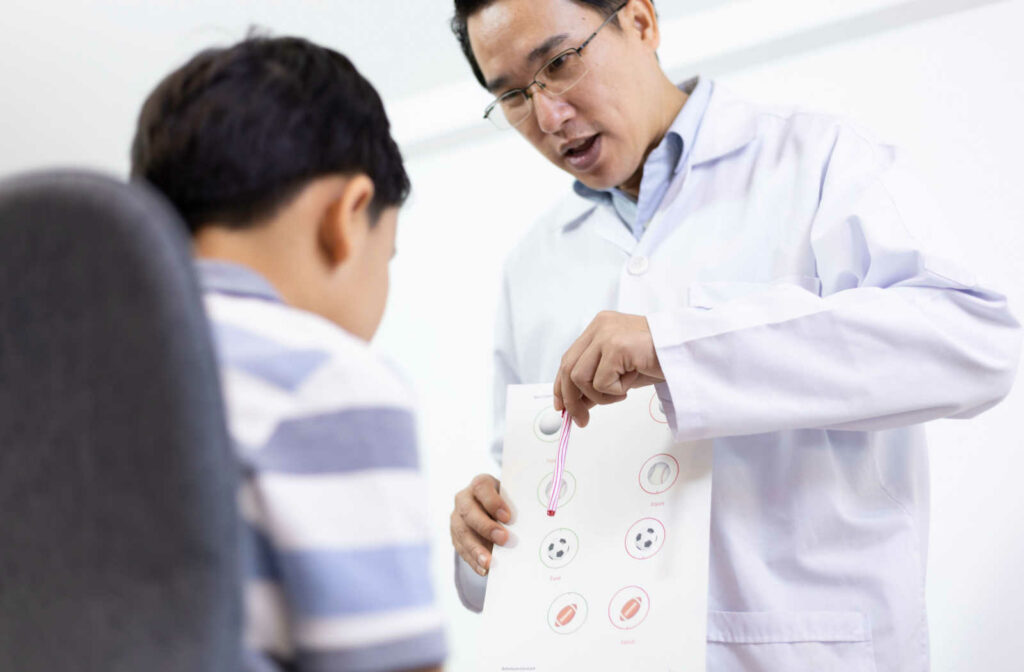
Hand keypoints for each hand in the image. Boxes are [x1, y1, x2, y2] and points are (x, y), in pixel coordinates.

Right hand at [451, 474, 510, 575]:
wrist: (489, 508)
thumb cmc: (505, 502)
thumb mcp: (509, 497)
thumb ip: (514, 506)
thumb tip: (528, 524)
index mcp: (480, 484)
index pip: (481, 488)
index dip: (493, 502)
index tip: (508, 517)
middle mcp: (464, 498)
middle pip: (469, 512)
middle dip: (486, 527)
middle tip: (503, 539)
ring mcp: (456, 517)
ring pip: (462, 532)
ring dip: (476, 549)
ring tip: (489, 563)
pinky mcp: (455, 535)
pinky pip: (461, 549)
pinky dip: (473, 560)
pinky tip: (484, 569)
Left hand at [553, 311, 663, 426]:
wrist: (689, 352)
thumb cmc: (660, 359)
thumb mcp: (621, 371)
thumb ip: (597, 381)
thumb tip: (576, 403)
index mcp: (600, 327)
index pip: (569, 358)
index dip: (561, 385)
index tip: (561, 406)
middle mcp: (600, 326)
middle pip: (568, 368)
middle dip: (572, 399)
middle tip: (581, 419)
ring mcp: (607, 334)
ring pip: (580, 378)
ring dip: (600, 396)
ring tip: (621, 393)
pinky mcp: (616, 346)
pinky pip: (601, 382)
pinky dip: (615, 392)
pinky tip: (631, 384)